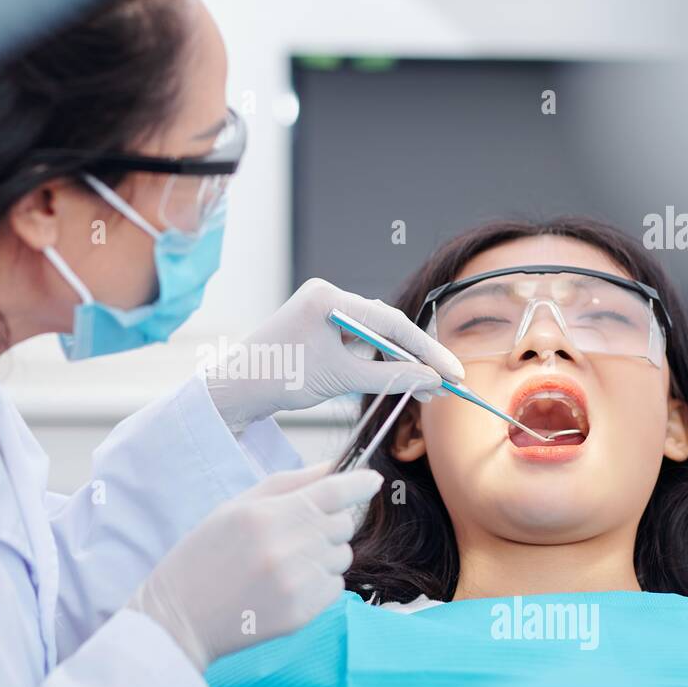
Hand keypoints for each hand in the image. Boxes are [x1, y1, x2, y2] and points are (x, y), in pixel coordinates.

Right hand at [126, 463, 382, 670]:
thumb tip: (332, 468)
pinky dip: (320, 583)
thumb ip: (286, 484)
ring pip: (343, 556)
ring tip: (286, 562)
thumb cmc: (203, 557)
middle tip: (296, 532)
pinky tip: (286, 585)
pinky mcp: (302, 613)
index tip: (373, 480)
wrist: (180, 617)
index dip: (360, 483)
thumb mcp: (235, 508)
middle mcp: (286, 548)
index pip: (333, 492)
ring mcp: (297, 583)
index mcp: (267, 515)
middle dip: (330, 522)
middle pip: (343, 523)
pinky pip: (335, 587)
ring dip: (326, 554)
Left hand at [205, 278, 464, 431]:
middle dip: (415, 356)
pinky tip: (393, 379)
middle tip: (444, 382)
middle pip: (384, 325)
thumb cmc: (279, 378)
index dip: (426, 349)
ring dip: (396, 361)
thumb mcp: (341, 379)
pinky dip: (374, 361)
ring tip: (423, 389)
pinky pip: (356, 342)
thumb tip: (432, 380)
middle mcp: (325, 296)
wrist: (235, 390)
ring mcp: (320, 310)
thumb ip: (391, 377)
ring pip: (372, 336)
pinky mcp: (316, 327)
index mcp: (328, 298)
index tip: (452, 371)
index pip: (390, 321)